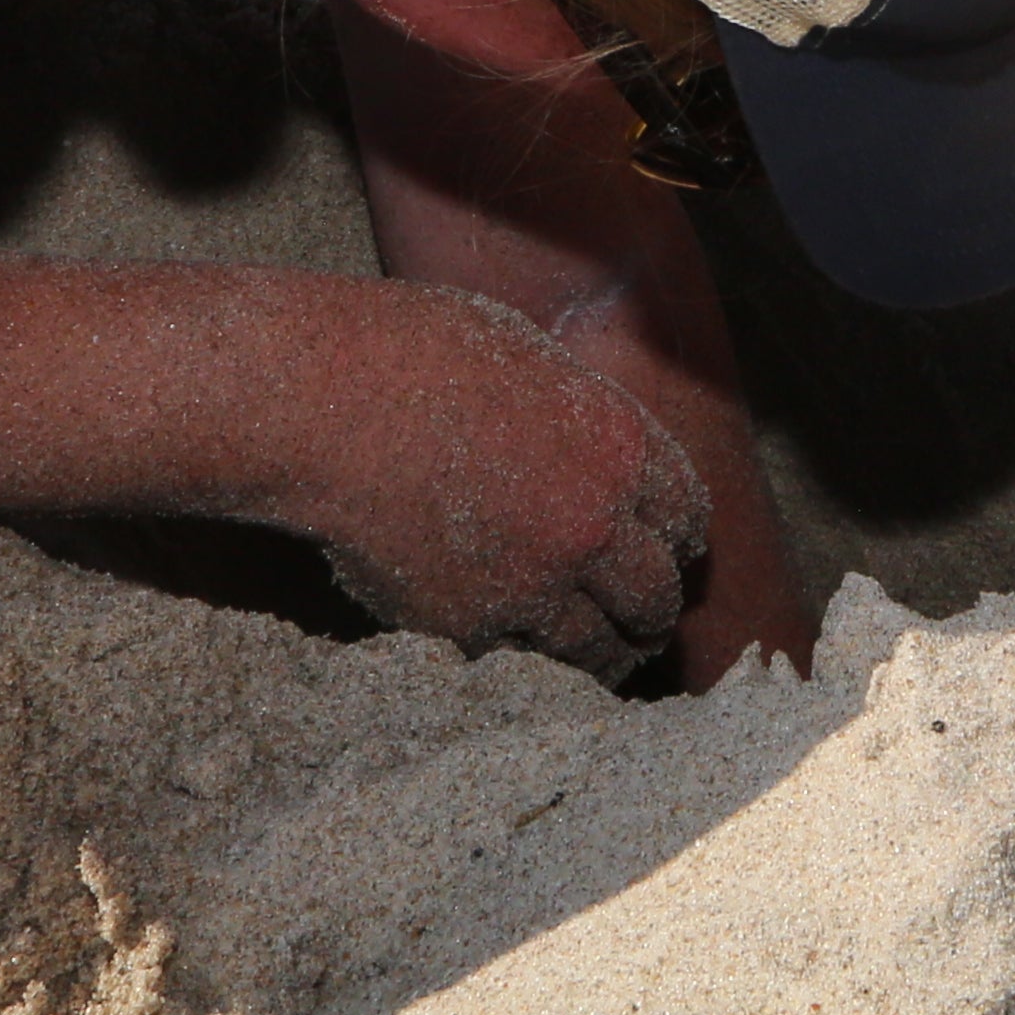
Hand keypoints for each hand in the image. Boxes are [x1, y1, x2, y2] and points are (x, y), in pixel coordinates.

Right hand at [273, 282, 711, 672]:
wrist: (329, 404)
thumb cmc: (415, 352)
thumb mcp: (530, 358)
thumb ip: (576, 416)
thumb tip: (589, 443)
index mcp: (618, 445)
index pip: (686, 513)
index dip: (680, 538)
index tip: (671, 552)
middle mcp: (594, 521)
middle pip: (656, 593)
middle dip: (653, 608)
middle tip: (643, 619)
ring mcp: (537, 582)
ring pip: (600, 647)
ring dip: (606, 654)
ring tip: (603, 659)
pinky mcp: (474, 627)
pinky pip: (522, 661)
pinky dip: (526, 661)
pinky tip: (523, 654)